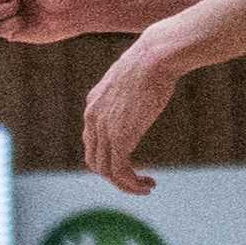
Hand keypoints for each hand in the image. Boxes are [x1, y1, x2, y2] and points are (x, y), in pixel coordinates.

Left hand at [79, 36, 185, 193]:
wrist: (153, 57)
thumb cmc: (151, 62)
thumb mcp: (131, 77)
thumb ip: (128, 91)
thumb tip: (144, 87)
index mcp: (93, 103)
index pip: (91, 141)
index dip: (108, 157)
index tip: (130, 163)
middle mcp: (92, 118)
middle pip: (94, 160)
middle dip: (115, 175)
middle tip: (137, 180)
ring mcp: (103, 129)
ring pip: (106, 170)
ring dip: (126, 184)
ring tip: (146, 188)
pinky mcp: (119, 137)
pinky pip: (119, 171)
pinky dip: (132, 184)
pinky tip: (148, 185)